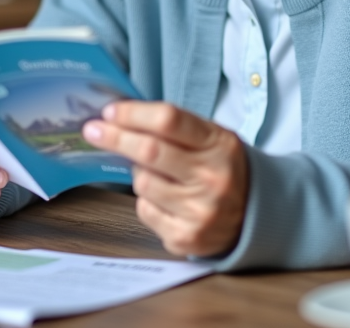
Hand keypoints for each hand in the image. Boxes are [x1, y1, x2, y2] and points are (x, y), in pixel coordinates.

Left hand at [82, 101, 247, 257]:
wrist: (256, 215)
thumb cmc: (223, 168)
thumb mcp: (213, 138)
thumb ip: (175, 127)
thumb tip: (120, 117)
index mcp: (219, 145)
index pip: (169, 120)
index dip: (133, 114)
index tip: (110, 111)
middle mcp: (212, 179)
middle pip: (149, 151)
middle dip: (115, 137)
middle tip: (94, 130)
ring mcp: (199, 211)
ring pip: (143, 182)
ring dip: (139, 173)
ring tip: (157, 173)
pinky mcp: (186, 237)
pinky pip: (145, 210)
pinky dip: (148, 201)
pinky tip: (167, 199)